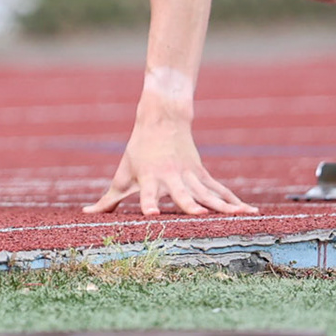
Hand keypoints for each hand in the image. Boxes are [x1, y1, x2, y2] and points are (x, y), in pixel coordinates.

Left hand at [83, 114, 257, 216]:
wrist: (163, 119)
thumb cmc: (139, 151)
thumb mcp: (122, 173)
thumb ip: (108, 199)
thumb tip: (86, 213)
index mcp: (149, 178)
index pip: (146, 193)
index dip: (147, 203)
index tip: (149, 214)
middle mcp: (171, 177)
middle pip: (182, 193)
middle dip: (189, 204)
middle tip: (197, 215)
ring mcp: (190, 175)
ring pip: (208, 193)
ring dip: (223, 206)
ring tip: (239, 217)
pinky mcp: (202, 174)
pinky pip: (220, 191)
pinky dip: (235, 201)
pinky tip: (250, 213)